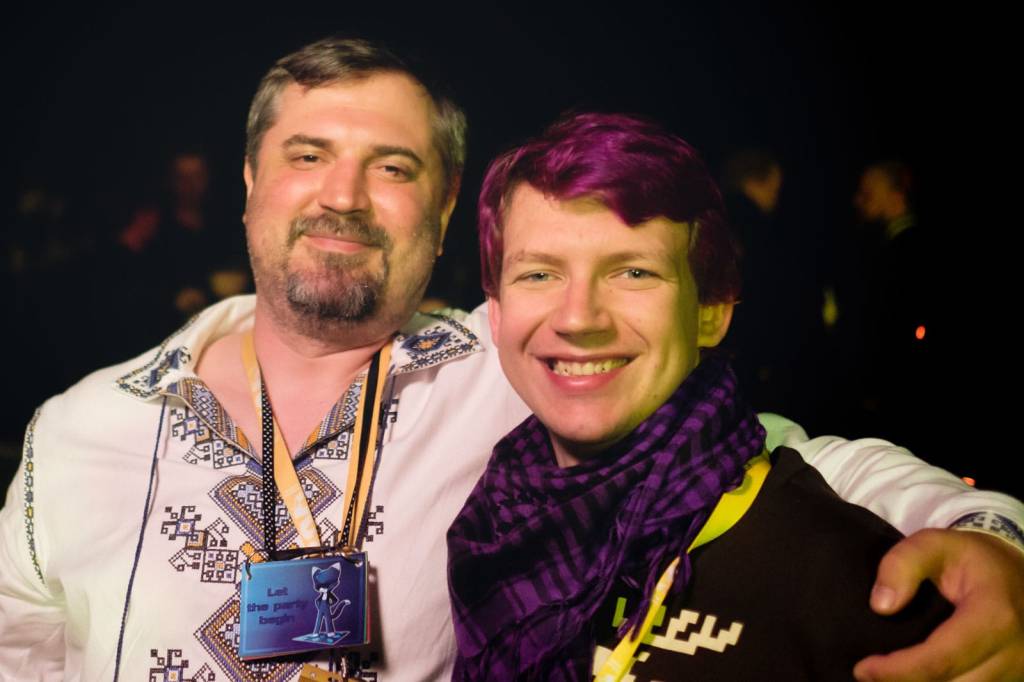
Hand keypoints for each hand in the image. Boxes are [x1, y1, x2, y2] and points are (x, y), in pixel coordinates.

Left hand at [854, 528, 1023, 680]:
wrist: (1016, 570)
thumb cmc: (971, 557)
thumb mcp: (934, 542)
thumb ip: (902, 564)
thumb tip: (881, 606)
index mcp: (994, 616)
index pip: (940, 660)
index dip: (897, 670)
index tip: (863, 668)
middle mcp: (1014, 652)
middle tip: (869, 674)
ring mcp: (1019, 670)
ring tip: (889, 675)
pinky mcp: (1015, 679)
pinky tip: (917, 677)